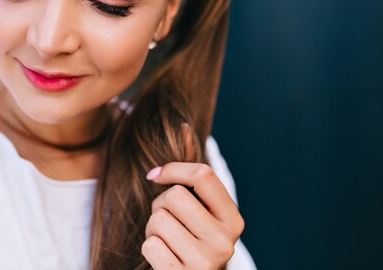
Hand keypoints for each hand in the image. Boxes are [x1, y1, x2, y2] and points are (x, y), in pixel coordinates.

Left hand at [142, 150, 244, 268]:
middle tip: (167, 219)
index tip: (156, 175)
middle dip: (160, 204)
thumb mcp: (196, 208)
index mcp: (233, 219)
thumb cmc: (187, 237)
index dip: (174, 169)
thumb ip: (191, 175)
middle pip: (175, 196)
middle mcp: (226, 241)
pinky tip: (163, 257)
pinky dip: (149, 248)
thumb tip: (183, 126)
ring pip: (158, 220)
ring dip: (152, 228)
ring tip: (166, 239)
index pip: (204, 175)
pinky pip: (150, 245)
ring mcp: (206, 262)